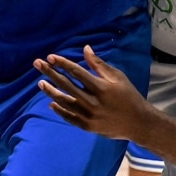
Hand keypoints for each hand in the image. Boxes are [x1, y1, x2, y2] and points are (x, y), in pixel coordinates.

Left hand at [34, 45, 150, 141]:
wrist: (138, 123)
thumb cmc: (129, 96)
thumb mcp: (118, 77)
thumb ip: (99, 64)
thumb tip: (85, 49)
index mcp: (101, 87)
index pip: (77, 72)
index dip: (62, 64)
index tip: (50, 57)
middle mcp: (92, 102)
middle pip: (66, 85)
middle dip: (50, 73)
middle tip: (37, 64)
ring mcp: (88, 116)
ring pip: (65, 102)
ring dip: (51, 91)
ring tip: (40, 83)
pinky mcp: (87, 126)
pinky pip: (69, 117)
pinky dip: (60, 110)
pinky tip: (51, 102)